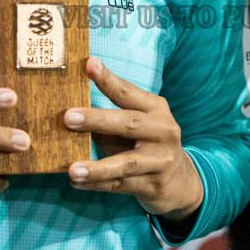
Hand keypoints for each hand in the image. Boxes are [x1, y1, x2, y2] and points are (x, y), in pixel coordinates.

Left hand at [63, 58, 203, 221]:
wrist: (180, 182)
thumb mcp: (138, 126)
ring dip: (97, 167)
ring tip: (73, 169)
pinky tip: (77, 183)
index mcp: (156, 109)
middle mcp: (163, 131)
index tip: (89, 65)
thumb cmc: (147, 146)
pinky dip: (97, 184)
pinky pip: (121, 184)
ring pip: (126, 162)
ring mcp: (161, 160)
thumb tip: (69, 115)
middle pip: (129, 123)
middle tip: (68, 117)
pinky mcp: (155, 184)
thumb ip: (111, 119)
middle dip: (97, 120)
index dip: (109, 79)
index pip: (129, 92)